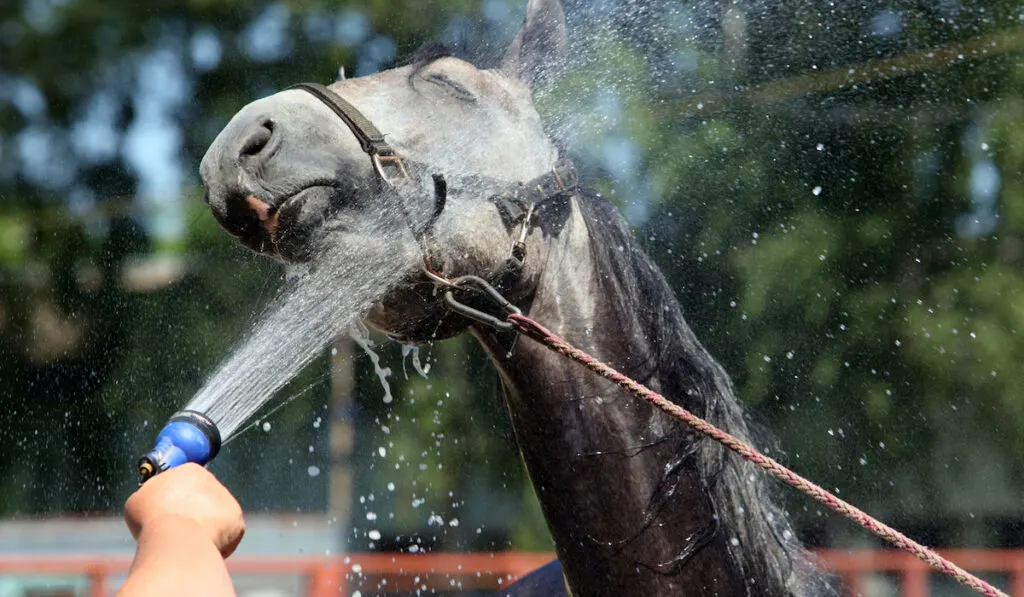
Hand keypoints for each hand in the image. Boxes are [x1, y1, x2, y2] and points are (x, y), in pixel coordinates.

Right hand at [124, 463, 244, 557]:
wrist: (177, 536)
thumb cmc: (153, 517)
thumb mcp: (139, 500)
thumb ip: (151, 497)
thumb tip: (153, 504)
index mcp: (189, 471)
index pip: (184, 485)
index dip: (174, 502)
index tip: (166, 514)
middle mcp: (213, 482)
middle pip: (201, 501)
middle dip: (191, 516)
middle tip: (176, 531)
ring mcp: (227, 502)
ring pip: (214, 518)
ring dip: (203, 530)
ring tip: (187, 541)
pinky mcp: (237, 522)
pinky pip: (225, 536)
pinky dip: (214, 544)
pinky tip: (200, 547)